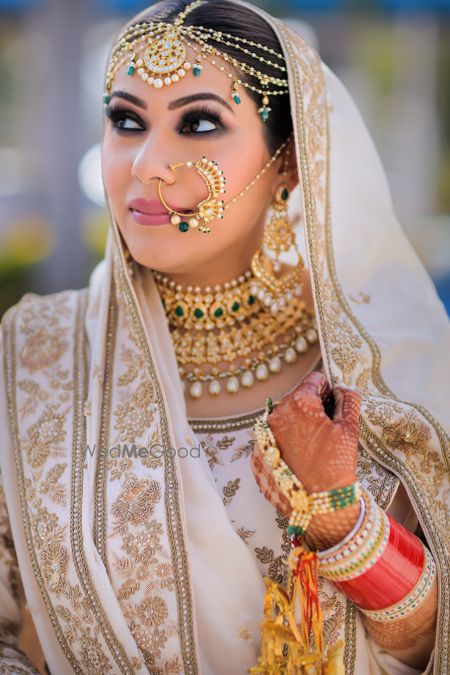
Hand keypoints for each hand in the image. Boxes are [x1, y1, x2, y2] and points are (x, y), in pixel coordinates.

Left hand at [251, 371, 361, 546]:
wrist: (319, 509)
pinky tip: (300, 462)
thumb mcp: (349, 429)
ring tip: (313, 450)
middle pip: (296, 400)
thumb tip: (340, 388)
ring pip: (283, 422)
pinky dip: (285, 446)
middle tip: (326, 433)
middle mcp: (273, 416)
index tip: (333, 407)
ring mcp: (261, 438)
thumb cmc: (337, 466)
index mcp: (297, 404)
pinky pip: (273, 442)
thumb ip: (348, 400)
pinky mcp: (256, 457)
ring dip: (296, 427)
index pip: (314, 381)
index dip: (328, 392)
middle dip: (312, 410)